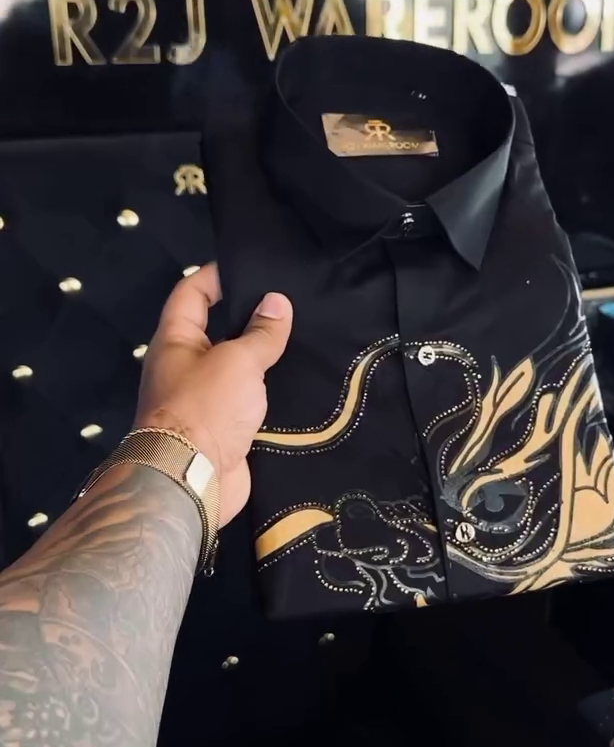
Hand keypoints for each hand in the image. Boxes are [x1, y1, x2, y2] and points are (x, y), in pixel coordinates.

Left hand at [136, 264, 292, 525]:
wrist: (191, 480)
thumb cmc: (205, 408)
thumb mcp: (237, 361)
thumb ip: (261, 333)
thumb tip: (276, 302)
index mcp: (176, 341)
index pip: (190, 293)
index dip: (215, 276)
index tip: (249, 266)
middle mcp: (185, 368)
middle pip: (217, 332)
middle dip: (249, 319)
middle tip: (290, 305)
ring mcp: (204, 401)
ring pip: (237, 371)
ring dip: (263, 361)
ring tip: (303, 341)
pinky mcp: (224, 431)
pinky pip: (249, 404)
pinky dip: (269, 395)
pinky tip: (299, 386)